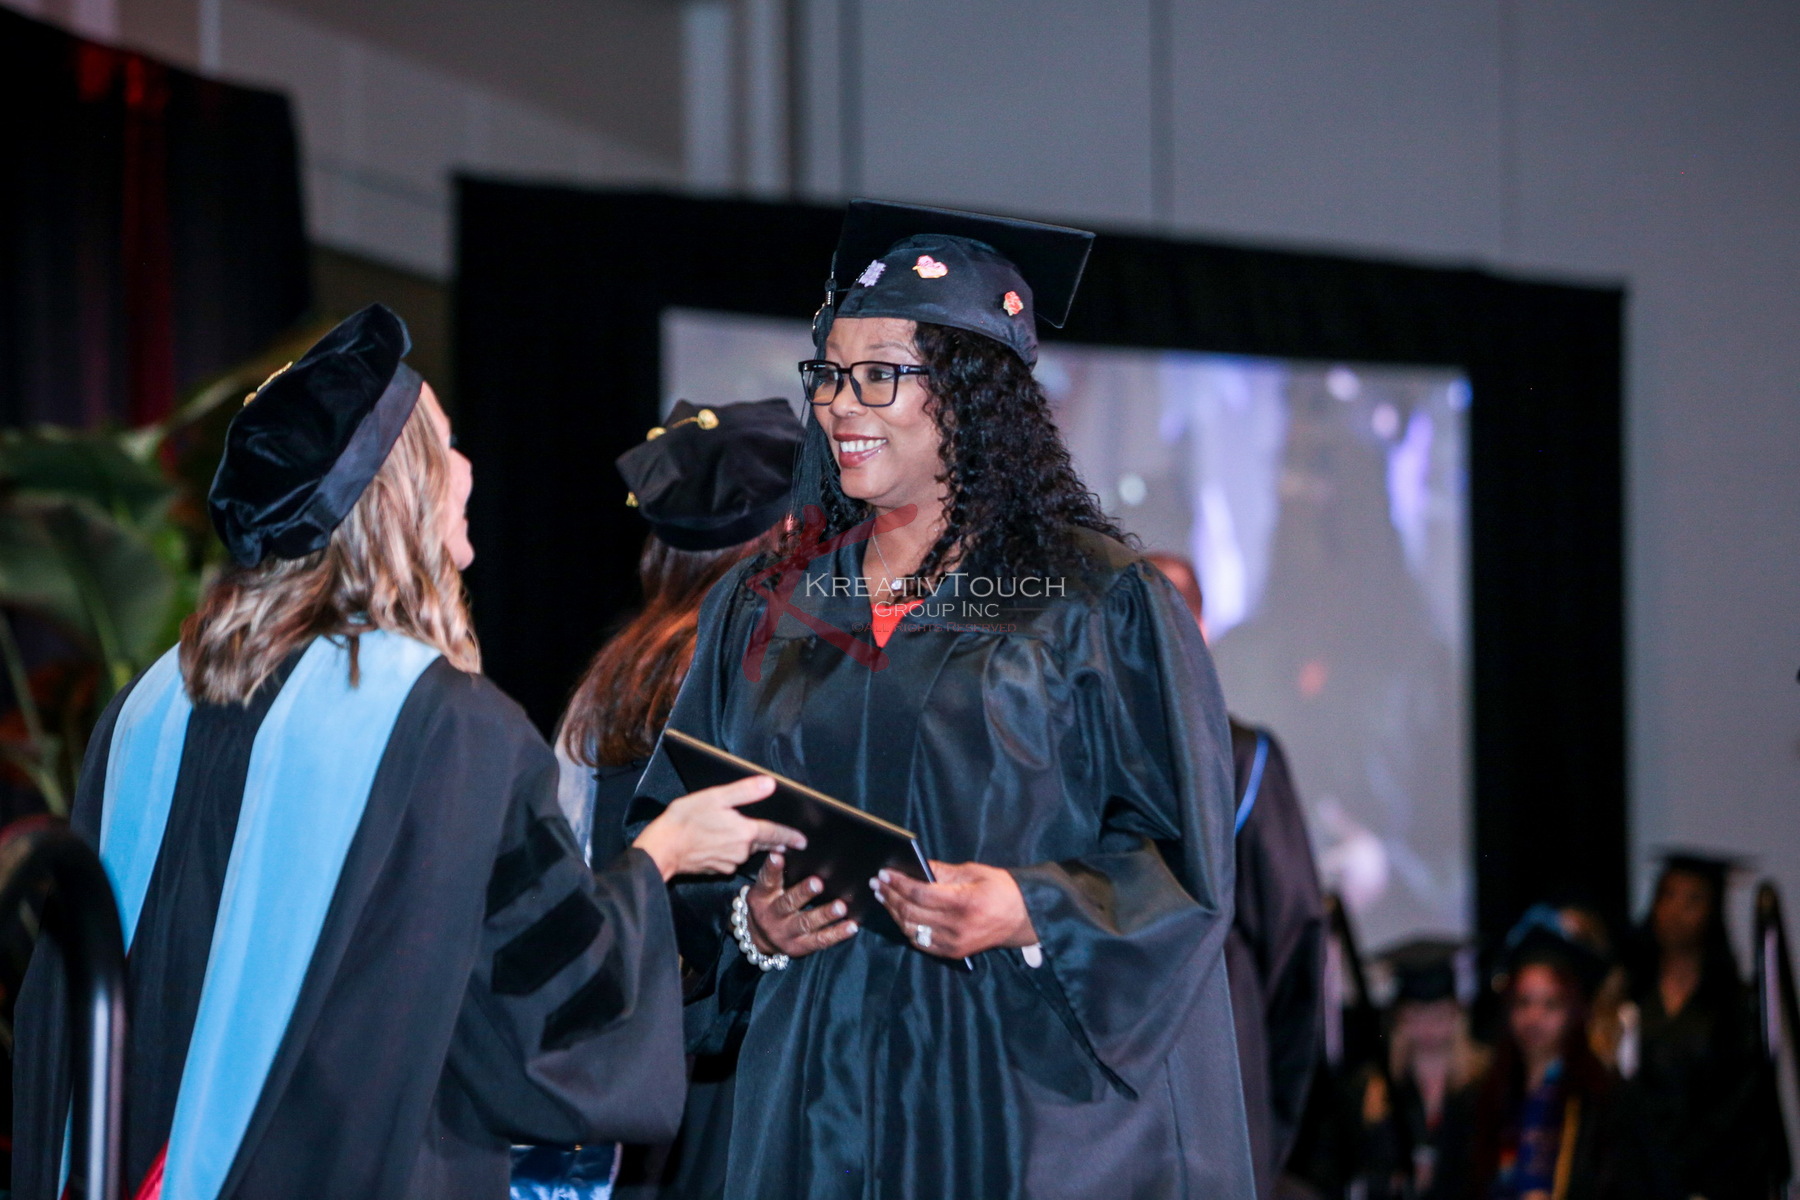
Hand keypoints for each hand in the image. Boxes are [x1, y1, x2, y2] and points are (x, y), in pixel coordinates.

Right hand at [631, 776, 803, 880]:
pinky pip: (731, 859)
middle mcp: (741, 851)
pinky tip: (722, 843)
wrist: (662, 849)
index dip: (789, 836)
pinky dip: (732, 851)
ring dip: (749, 845)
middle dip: (772, 841)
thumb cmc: (685, 820)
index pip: (775, 833)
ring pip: (746, 852)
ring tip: (745, 835)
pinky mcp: (717, 870)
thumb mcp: (715, 797)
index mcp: (745, 832)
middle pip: (762, 844)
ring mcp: (729, 863)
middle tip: (783, 840)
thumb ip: (745, 791)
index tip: (802, 841)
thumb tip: (770, 784)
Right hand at [744, 851, 858, 957]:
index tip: (778, 856)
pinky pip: (820, 940)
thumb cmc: (769, 903)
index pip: (767, 881)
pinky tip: (851, 926)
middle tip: (817, 883)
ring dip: (824, 915)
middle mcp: (771, 915)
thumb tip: (798, 848)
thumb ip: (779, 874)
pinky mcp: (799, 947)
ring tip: (840, 907)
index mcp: (762, 897)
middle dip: (803, 893)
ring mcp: (785, 933)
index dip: (772, 869)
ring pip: (805, 923)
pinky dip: (837, 934)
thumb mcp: (766, 890)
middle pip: (787, 903)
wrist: (758, 938)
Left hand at [872, 861, 1037, 958]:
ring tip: (884, 896)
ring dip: (894, 911)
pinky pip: (921, 942)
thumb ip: (942, 871)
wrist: (1024, 919)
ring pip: (911, 929)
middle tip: (877, 883)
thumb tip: (915, 866)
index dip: (899, 883)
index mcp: (964, 903)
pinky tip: (899, 914)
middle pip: (911, 913)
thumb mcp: (975, 872)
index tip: (884, 873)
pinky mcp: (953, 953)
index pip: (920, 894)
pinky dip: (907, 927)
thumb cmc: (1001, 890)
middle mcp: (956, 927)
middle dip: (890, 896)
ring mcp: (954, 944)